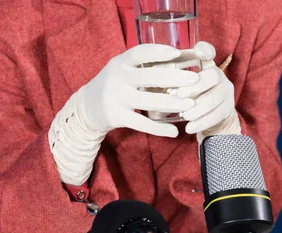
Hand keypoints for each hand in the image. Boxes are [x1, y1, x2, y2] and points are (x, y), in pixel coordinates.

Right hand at [79, 44, 198, 137]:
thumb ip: (142, 67)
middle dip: (175, 78)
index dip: (158, 52)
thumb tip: (178, 62)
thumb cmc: (115, 85)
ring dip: (172, 103)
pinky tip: (174, 131)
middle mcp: (117, 78)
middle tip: (195, 80)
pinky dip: (159, 129)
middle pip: (149, 77)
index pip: (140, 53)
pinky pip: (142, 124)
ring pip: (148, 101)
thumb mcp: (123, 70)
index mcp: (120, 62)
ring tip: (191, 104)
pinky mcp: (117, 116)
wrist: (87, 107)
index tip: (177, 53)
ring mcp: (116, 97)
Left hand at [176, 42, 241, 142]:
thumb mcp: (183, 87)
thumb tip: (149, 82)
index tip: (197, 53)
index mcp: (207, 66)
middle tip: (178, 96)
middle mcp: (220, 77)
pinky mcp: (227, 110)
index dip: (204, 50)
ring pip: (216, 98)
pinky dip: (201, 123)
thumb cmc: (191, 99)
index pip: (208, 52)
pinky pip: (216, 116)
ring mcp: (226, 94)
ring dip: (198, 107)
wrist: (212, 121)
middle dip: (195, 86)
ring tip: (183, 115)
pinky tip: (189, 128)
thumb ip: (171, 82)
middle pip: (213, 76)